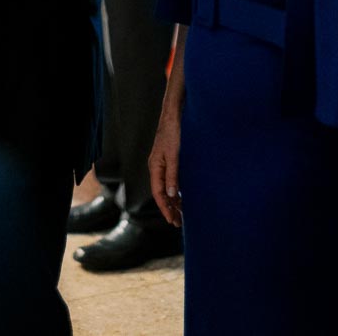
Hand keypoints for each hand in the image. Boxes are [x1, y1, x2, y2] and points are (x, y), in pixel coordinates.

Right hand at [149, 112, 182, 227]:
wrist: (174, 115)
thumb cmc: (173, 133)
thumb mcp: (174, 155)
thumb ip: (172, 175)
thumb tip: (171, 195)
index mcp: (155, 167)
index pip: (158, 193)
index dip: (165, 208)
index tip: (172, 221)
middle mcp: (157, 167)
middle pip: (161, 193)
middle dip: (169, 209)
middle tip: (178, 223)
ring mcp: (162, 164)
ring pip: (166, 188)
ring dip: (172, 201)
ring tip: (181, 215)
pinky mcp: (169, 160)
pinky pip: (170, 181)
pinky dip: (175, 191)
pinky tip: (182, 197)